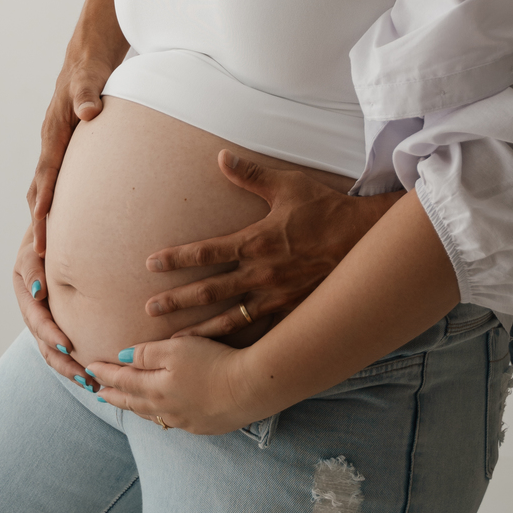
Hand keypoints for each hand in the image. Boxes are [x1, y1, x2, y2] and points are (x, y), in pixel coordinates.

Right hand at [12, 224, 97, 389]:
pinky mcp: (58, 325)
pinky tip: (95, 374)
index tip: (66, 345)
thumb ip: (32, 268)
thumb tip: (38, 292)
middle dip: (65, 364)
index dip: (50, 335)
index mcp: (27, 298)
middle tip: (86, 377)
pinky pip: (64, 348)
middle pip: (46, 347)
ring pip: (55, 353)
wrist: (47, 239)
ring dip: (72, 370)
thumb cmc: (41, 243)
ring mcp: (46, 323)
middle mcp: (35, 315)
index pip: (38, 322)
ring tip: (93, 384)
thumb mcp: (31, 252)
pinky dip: (77, 362)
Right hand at [26, 21, 126, 257]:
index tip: (42, 232)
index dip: (44, 204)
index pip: (47, 175)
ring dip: (44, 215)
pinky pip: (56, 178)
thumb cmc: (90, 67)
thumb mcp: (89, 78)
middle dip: (39, 222)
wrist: (86, 55)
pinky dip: (54, 199)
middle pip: (40, 188)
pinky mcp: (66, 146)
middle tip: (40, 257)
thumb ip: (87, 95)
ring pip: (45, 186)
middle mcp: (51, 141)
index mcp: (54, 131)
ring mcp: (56, 144)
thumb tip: (89, 113)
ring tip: (47, 248)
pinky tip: (66, 216)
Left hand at [86, 336, 254, 436]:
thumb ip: (148, 352)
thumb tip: (122, 357)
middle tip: (97, 392)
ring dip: (132, 406)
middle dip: (113, 394)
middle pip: (132, 401)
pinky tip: (158, 413)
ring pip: (149, 414)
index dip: (104, 373)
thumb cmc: (213, 361)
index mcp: (155, 387)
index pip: (122, 380)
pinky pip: (169, 422)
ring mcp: (183, 420)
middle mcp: (165, 408)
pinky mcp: (201, 425)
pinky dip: (155, 415)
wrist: (249, 388)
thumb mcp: (178, 347)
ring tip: (122, 402)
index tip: (88, 368)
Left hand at [143, 152, 400, 336]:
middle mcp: (261, 274)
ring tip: (173, 342)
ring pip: (230, 319)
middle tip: (149, 310)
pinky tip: (219, 356)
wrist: (363, 240)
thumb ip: (250, 174)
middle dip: (177, 300)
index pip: (207, 251)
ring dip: (199, 329)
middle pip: (210, 290)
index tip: (151, 264)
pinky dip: (235, 343)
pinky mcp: (290, 311)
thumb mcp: (287, 185)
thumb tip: (221, 156)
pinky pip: (258, 331)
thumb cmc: (324, 209)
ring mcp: (275, 297)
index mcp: (256, 241)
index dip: (177, 258)